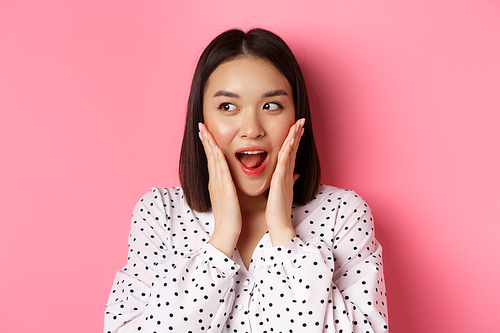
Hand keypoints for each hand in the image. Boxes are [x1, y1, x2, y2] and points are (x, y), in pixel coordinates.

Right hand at [198, 123, 241, 256]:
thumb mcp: (228, 198)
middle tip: (201, 125)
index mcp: (216, 183)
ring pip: (213, 159)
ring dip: (209, 144)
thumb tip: (230, 181)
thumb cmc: (229, 218)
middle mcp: (215, 181)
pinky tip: (216, 147)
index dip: (208, 145)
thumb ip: (228, 187)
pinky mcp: (225, 189)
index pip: (212, 160)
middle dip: (205, 140)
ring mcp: (218, 184)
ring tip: (204, 130)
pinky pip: (221, 170)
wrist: (226, 233)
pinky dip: (217, 157)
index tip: (205, 133)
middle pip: (209, 156)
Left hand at [265, 118, 304, 245]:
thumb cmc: (279, 210)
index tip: (298, 127)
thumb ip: (290, 181)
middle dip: (298, 134)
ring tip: (298, 125)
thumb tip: (296, 174)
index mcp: (286, 175)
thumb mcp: (284, 192)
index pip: (291, 153)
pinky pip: (284, 163)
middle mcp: (288, 174)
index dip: (295, 140)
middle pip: (293, 150)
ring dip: (294, 138)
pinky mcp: (280, 181)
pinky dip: (287, 151)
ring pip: (290, 153)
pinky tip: (289, 141)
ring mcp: (285, 176)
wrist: (279, 224)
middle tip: (301, 120)